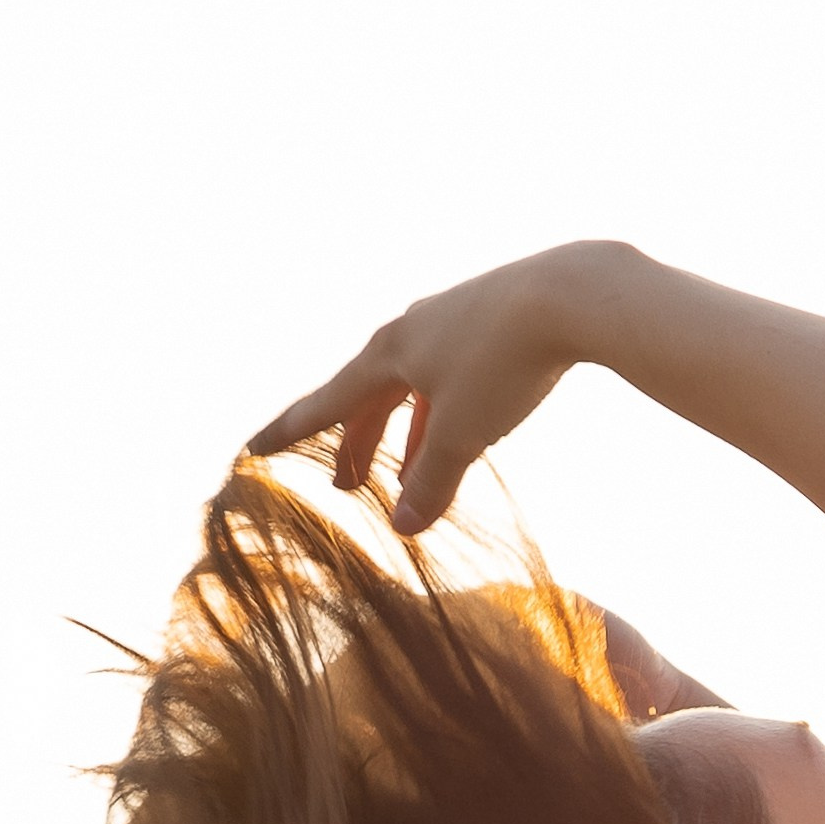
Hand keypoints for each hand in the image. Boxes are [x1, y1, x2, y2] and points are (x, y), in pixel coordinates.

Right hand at [246, 247, 595, 536]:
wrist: (569, 296)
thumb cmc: (504, 365)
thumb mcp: (463, 434)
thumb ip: (431, 482)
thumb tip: (403, 527)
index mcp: (388, 354)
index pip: (327, 402)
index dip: (290, 432)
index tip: (255, 449)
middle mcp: (410, 331)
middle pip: (370, 397)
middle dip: (357, 443)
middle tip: (346, 485)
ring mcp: (449, 324)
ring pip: (412, 390)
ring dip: (404, 434)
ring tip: (404, 475)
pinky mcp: (487, 326)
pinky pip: (449, 380)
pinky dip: (441, 415)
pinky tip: (455, 434)